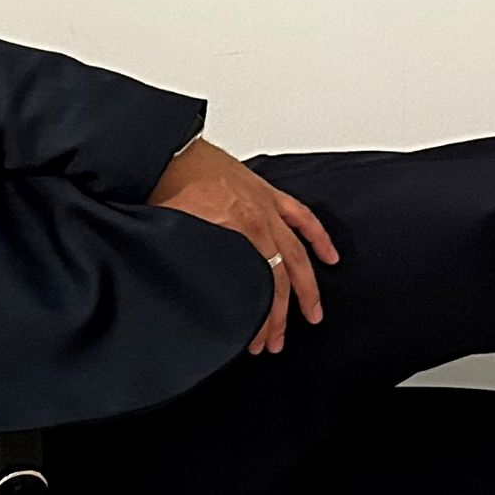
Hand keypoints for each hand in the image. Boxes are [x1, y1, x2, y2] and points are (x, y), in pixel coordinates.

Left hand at [150, 138, 338, 353]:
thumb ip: (193, 262)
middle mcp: (259, 220)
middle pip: (282, 275)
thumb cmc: (165, 188)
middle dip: (280, 313)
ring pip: (297, 252)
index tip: (257, 340)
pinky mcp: (267, 194)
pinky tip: (329, 257)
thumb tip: (196, 295)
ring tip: (312, 313)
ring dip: (306, 286)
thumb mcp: (173, 236)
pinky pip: (301, 217)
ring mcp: (267, 206)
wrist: (168, 153)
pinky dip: (317, 237)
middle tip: (276, 341)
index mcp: (238, 232)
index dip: (263, 316)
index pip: (263, 284)